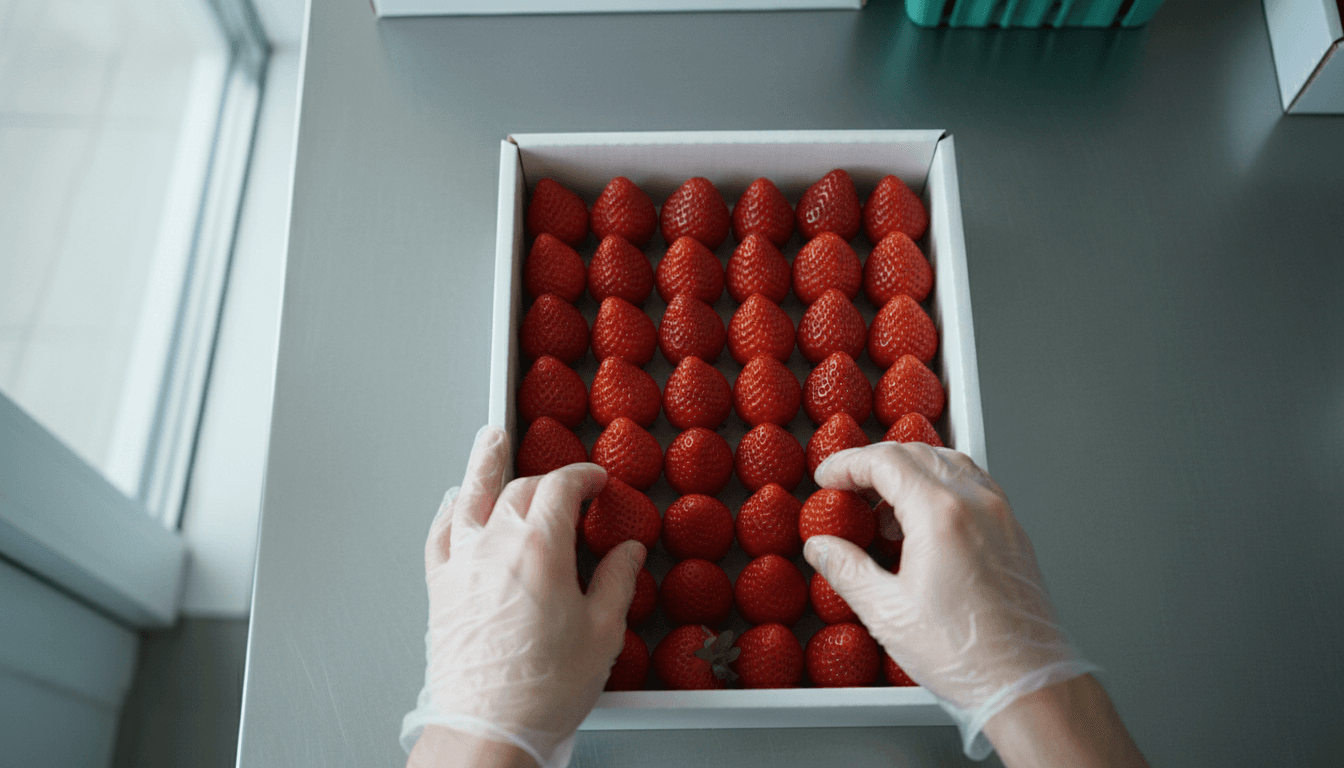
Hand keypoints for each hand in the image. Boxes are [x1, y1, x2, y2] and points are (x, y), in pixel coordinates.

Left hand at [401, 426, 646, 767]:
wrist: (487, 726)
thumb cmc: (540, 690)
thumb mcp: (602, 633)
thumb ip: (617, 582)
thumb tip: (627, 554)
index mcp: (539, 547)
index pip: (561, 487)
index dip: (582, 476)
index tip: (595, 480)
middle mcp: (494, 545)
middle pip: (520, 488)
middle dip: (547, 477)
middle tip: (566, 481)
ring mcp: (462, 563)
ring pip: (469, 495)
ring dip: (483, 463)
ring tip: (491, 440)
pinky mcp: (441, 587)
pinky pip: (440, 533)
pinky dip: (448, 510)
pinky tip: (452, 503)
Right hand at [804, 442, 1096, 758]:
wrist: (1025, 684)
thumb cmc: (967, 656)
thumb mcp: (887, 613)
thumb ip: (847, 570)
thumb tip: (823, 548)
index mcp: (941, 515)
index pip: (886, 461)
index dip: (848, 465)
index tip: (829, 478)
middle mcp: (977, 504)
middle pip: (918, 453)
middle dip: (875, 463)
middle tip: (848, 487)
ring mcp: (1000, 516)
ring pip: (949, 463)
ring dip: (911, 471)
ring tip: (885, 508)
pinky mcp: (1013, 533)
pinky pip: (974, 486)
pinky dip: (941, 486)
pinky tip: (924, 520)